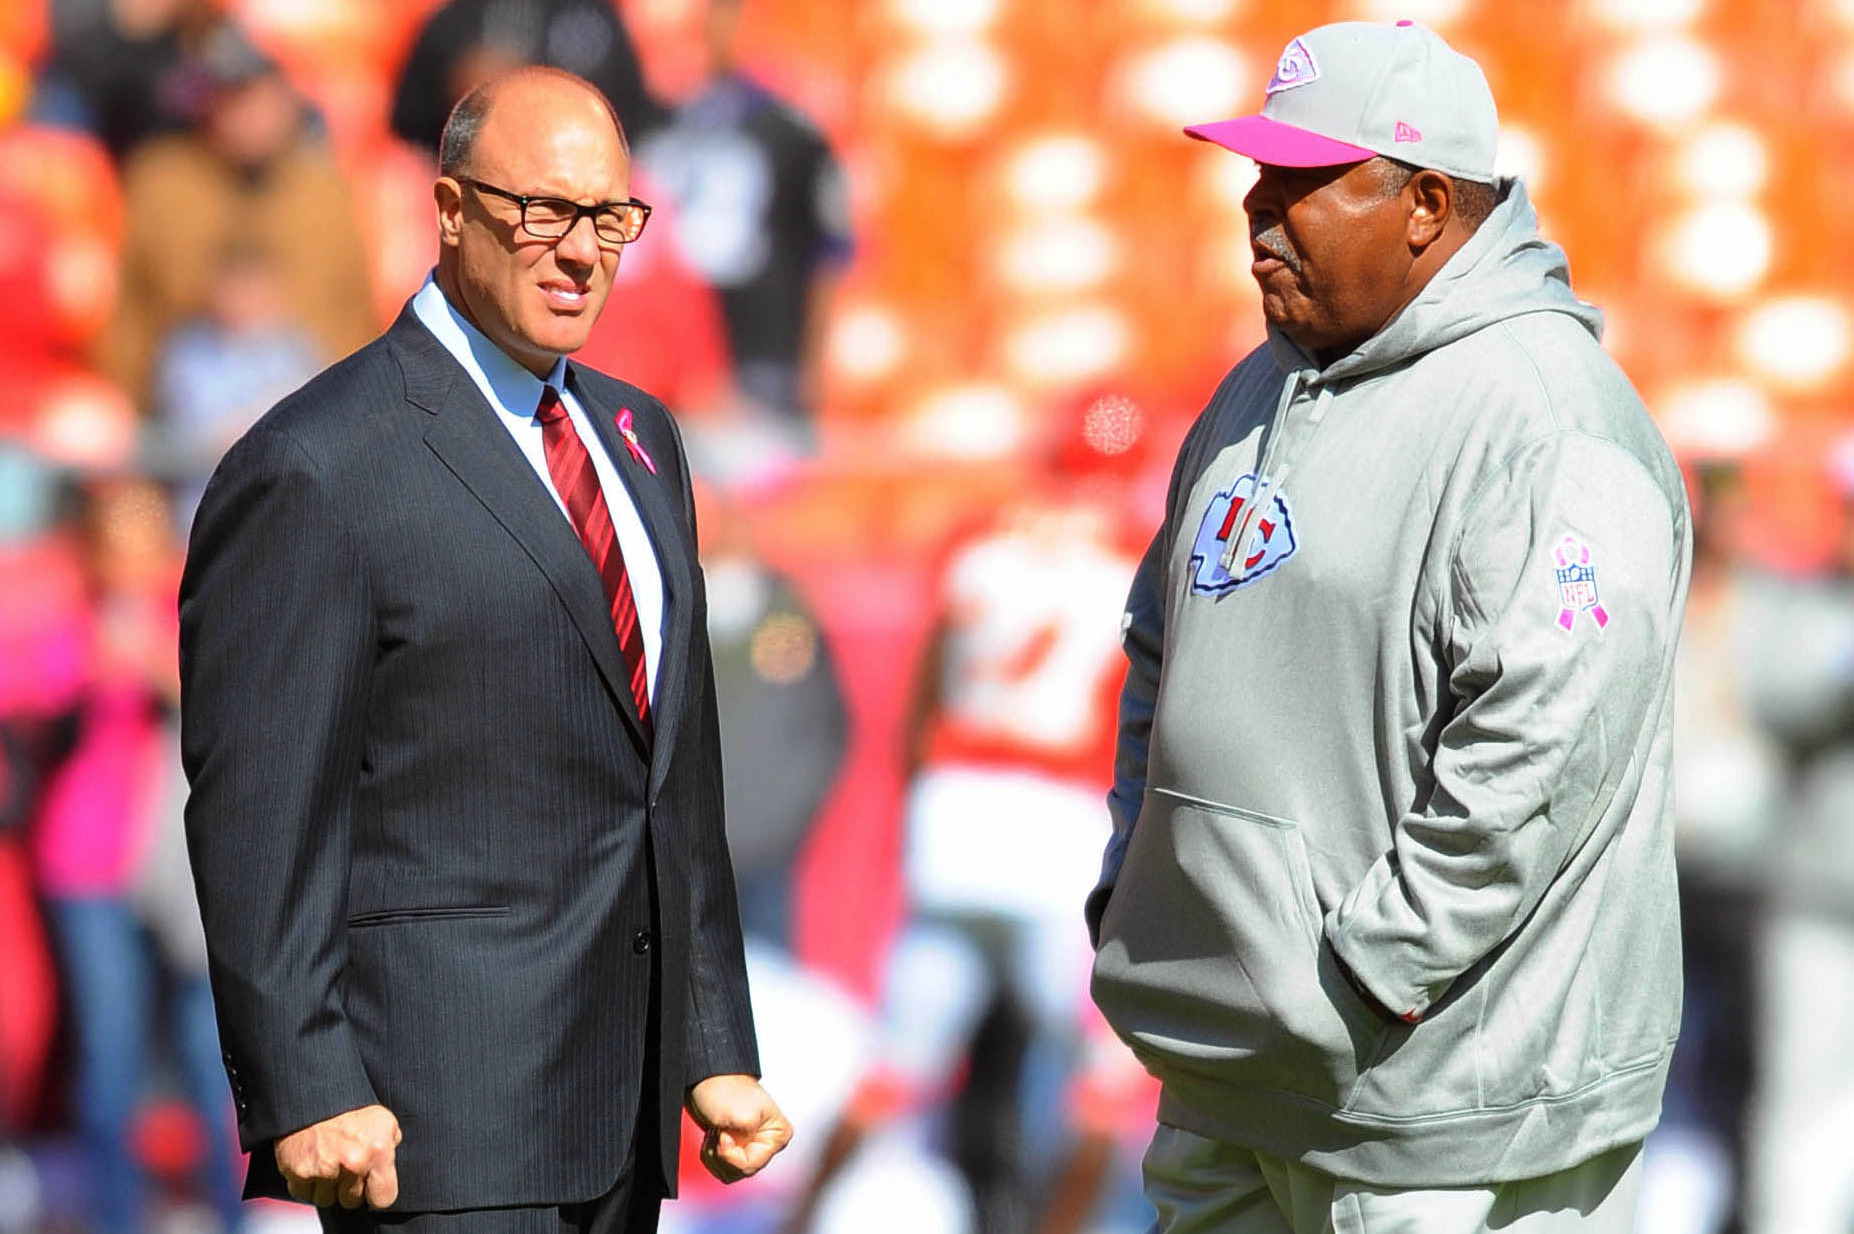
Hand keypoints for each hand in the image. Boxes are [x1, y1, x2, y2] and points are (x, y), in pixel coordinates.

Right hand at [274, 1104, 401, 1208]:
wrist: (313, 1091)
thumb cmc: (351, 1106)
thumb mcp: (383, 1119)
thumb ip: (391, 1146)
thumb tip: (388, 1171)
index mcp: (378, 1151)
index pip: (383, 1199)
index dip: (377, 1193)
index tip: (372, 1185)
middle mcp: (352, 1163)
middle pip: (352, 1201)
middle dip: (350, 1188)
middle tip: (346, 1166)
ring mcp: (323, 1169)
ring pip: (327, 1200)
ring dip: (328, 1187)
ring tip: (329, 1162)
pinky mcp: (297, 1171)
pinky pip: (304, 1195)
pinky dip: (307, 1184)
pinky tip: (313, 1164)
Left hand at [685, 1074, 791, 1182]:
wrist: (705, 1079)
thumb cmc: (725, 1090)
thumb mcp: (743, 1116)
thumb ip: (750, 1146)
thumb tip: (745, 1160)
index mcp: (777, 1135)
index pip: (753, 1165)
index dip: (732, 1156)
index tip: (724, 1136)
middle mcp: (767, 1144)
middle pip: (742, 1172)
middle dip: (723, 1155)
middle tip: (719, 1132)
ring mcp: (749, 1146)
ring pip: (730, 1173)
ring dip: (715, 1156)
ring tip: (715, 1132)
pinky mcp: (733, 1148)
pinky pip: (721, 1168)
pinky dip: (711, 1156)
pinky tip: (711, 1136)